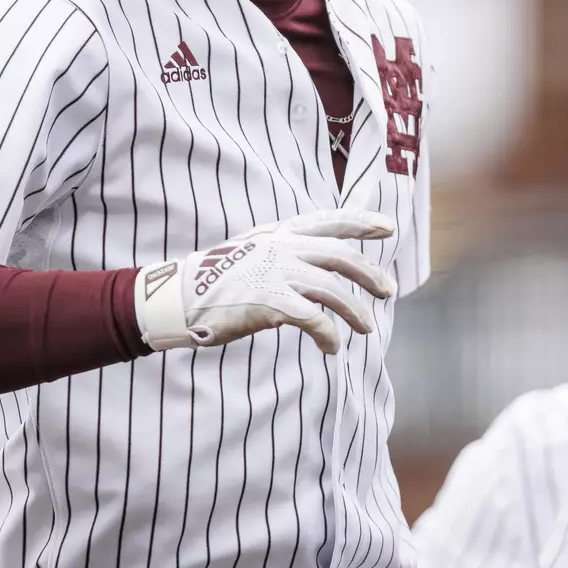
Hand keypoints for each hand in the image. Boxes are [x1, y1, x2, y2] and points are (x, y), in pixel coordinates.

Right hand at [134, 210, 396, 353]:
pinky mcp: (271, 302)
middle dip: (369, 273)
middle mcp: (282, 248)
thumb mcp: (253, 254)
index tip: (388, 227)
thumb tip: (317, 272)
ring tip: (366, 328)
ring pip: (333, 290)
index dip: (361, 222)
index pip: (329, 221)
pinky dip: (328, 334)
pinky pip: (314, 318)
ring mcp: (277, 273)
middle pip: (341, 256)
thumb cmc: (215, 281)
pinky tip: (331, 347)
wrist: (179, 298)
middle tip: (388, 290)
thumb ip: (284, 255)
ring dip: (355, 311)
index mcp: (279, 234)